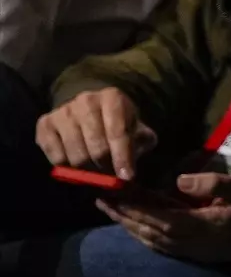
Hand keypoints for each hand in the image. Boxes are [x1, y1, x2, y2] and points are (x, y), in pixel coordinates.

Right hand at [36, 87, 157, 179]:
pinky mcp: (44, 124)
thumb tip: (128, 172)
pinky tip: (77, 166)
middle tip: (111, 177)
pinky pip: (56, 157)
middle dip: (106, 167)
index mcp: (112, 98)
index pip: (118, 133)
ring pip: (76, 155)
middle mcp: (85, 101)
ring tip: (96, 172)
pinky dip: (68, 169)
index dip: (123, 158)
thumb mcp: (136, 128)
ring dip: (88, 171)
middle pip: (97, 147)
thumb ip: (140, 144)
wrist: (88, 109)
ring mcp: (62, 111)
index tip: (127, 177)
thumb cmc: (117, 123)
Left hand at [99, 172, 230, 262]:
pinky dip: (145, 235)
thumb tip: (178, 180)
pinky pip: (162, 245)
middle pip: (148, 231)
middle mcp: (192, 243)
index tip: (113, 194)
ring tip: (112, 211)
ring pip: (152, 240)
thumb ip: (212, 183)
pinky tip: (137, 226)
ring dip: (130, 225)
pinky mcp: (197, 253)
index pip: (157, 217)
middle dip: (123, 216)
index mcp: (201, 226)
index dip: (133, 207)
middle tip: (101, 200)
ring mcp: (193, 251)